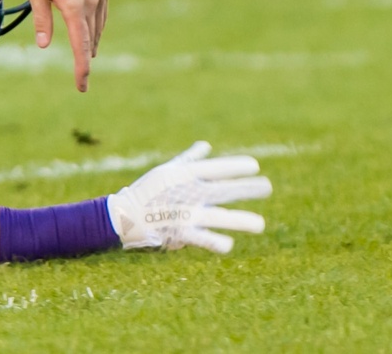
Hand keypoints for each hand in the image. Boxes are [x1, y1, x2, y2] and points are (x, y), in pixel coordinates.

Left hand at [25, 0, 108, 90]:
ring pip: (98, 28)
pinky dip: (97, 27)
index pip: (81, 45)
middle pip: (90, 40)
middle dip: (85, 61)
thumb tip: (45, 45)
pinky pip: (102, 15)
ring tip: (86, 58)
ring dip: (92, 44)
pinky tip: (91, 31)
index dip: (81, 68)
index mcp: (73, 6)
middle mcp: (91, 4)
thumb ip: (42, 18)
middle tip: (82, 80)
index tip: (81, 86)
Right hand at [107, 142, 271, 253]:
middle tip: (267, 187)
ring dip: (240, 220)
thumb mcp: (166, 171)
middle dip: (246, 188)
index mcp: (183, 175)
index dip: (235, 166)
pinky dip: (216, 242)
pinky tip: (228, 245)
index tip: (254, 166)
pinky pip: (203, 239)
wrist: (124, 216)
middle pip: (222, 190)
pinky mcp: (181, 234)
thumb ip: (190, 160)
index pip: (214, 168)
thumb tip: (206, 146)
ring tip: (260, 224)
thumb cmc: (148, 191)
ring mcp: (185, 214)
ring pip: (218, 217)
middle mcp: (187, 193)